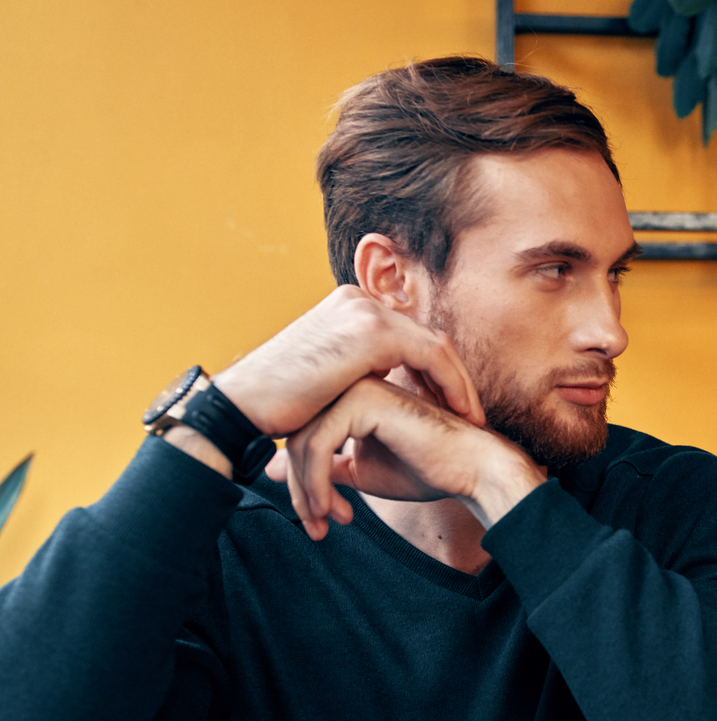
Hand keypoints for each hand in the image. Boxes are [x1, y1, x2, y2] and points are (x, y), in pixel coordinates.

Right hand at [210, 285, 483, 436]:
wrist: (241, 406)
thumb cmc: (276, 405)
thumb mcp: (324, 377)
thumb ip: (355, 370)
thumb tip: (379, 384)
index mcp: (347, 308)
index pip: (408, 336)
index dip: (435, 372)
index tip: (451, 407)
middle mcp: (357, 300)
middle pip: (427, 337)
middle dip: (453, 378)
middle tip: (471, 414)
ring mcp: (364, 311)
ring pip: (436, 346)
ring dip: (459, 385)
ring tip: (471, 420)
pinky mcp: (370, 332)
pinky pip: (432, 357)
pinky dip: (452, 386)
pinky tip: (460, 416)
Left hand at [265, 376, 543, 538]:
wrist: (473, 470)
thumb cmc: (428, 469)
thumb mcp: (361, 470)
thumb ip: (322, 466)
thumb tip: (272, 470)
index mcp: (350, 394)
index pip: (303, 434)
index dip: (303, 481)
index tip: (318, 518)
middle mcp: (351, 383)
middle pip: (296, 437)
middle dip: (300, 489)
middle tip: (317, 526)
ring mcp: (357, 387)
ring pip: (301, 442)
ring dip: (306, 491)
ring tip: (324, 521)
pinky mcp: (364, 402)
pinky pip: (318, 445)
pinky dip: (316, 484)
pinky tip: (335, 509)